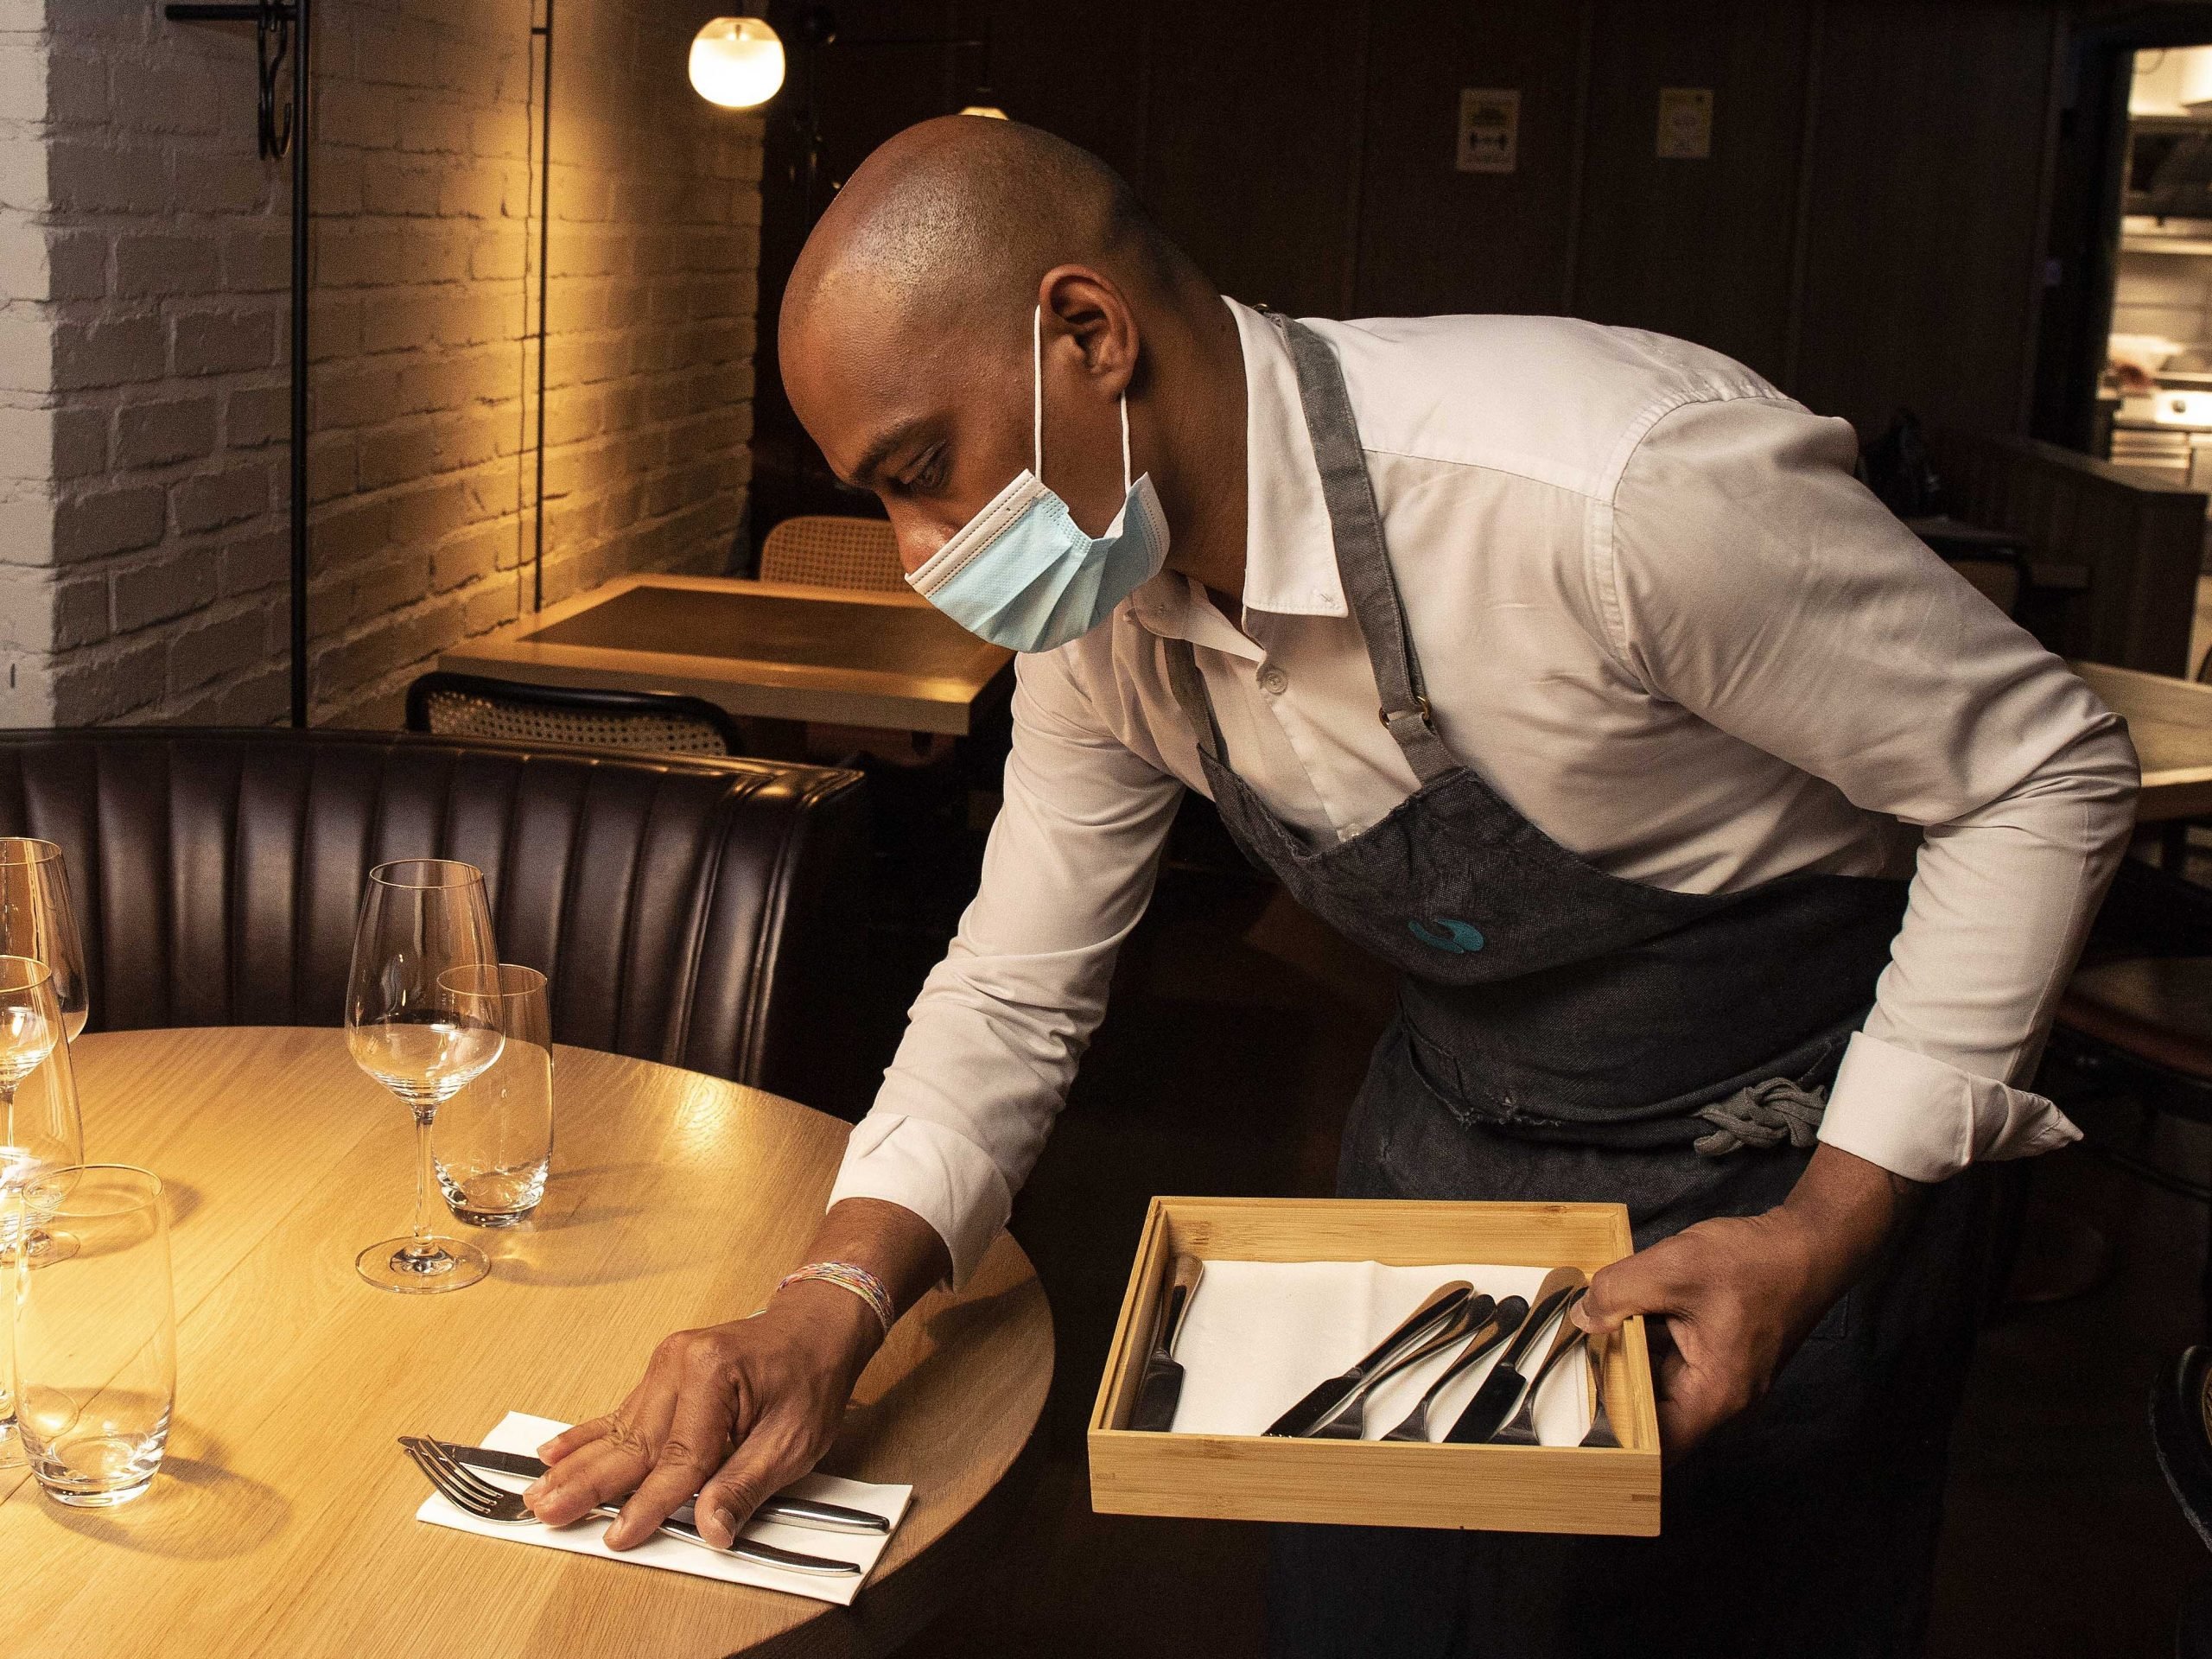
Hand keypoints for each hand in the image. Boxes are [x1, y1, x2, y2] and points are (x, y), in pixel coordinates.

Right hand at [523, 1281, 877, 1548]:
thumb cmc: (810, 1379)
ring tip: (539, 1493)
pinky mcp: (662, 1374)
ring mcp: (667, 1366)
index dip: (651, 1502)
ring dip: (577, 1466)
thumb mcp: (794, 1440)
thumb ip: (746, 1486)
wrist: (816, 1328)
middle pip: (633, 1441)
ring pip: (619, 1430)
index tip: (621, 1534)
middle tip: (547, 1512)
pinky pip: (622, 1413)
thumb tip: (711, 1529)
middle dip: (588, 1483)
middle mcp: (681, 1364)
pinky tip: (554, 1451)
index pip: (679, 1456)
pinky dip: (587, 1436)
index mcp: (715, 1374)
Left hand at [1573, 1143, 1917, 1459]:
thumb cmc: (1756, 1263)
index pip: (1656, 1445)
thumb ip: (1617, 1293)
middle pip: (1653, 1412)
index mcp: (1713, 1396)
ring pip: (1660, 1381)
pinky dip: (1648, 1339)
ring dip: (1628, 1359)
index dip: (1615, 1437)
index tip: (1576, 1417)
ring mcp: (1722, 1377)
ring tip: (1585, 1334)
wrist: (1809, 1245)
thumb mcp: (1672, 1269)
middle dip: (1611, 1388)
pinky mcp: (1720, 1354)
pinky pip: (1673, 1359)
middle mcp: (1720, 1398)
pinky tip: (1621, 1312)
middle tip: (1567, 1364)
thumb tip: (1580, 1317)